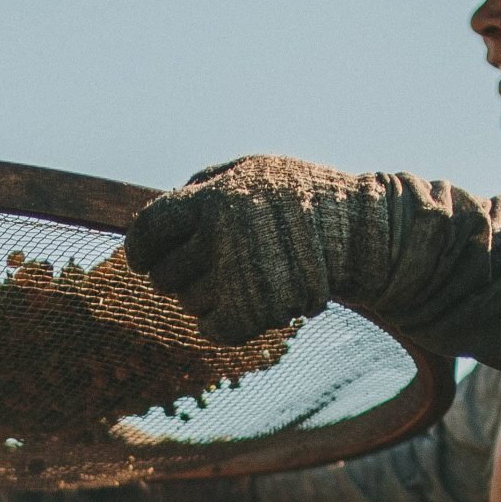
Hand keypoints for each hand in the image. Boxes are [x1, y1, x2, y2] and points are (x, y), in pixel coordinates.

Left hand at [123, 155, 380, 343]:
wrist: (361, 230)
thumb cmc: (299, 198)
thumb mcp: (250, 171)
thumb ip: (200, 189)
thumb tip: (151, 225)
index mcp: (214, 198)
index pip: (148, 230)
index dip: (139, 249)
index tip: (143, 259)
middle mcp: (221, 235)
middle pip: (164, 274)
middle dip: (178, 275)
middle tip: (209, 267)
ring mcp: (239, 275)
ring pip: (188, 303)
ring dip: (206, 297)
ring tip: (243, 279)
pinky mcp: (257, 311)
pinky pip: (212, 330)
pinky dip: (223, 324)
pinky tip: (245, 304)